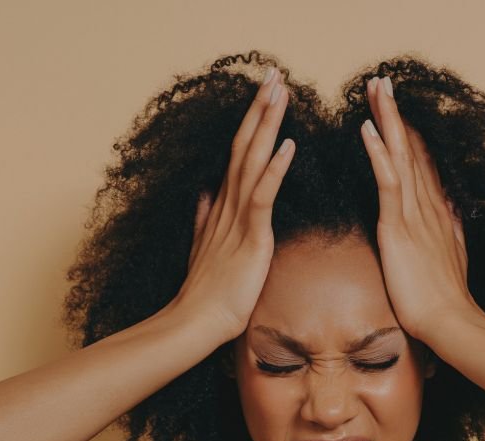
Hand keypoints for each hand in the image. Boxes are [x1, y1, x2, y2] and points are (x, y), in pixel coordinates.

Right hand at [173, 67, 294, 340]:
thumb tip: (204, 193)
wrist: (197, 322)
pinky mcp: (251, 236)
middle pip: (245, 144)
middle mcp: (228, 203)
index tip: (264, 92)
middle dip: (261, 107)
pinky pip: (263, 196)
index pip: (239, 152)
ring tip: (280, 92)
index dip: (252, 120)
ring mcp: (237, 217)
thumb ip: (206, 217)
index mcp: (224, 205)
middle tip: (274, 73)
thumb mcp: (205, 246)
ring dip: (267, 124)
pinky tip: (287, 145)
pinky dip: (274, 169)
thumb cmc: (207, 292)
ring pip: (253, 159)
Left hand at [360, 75, 479, 342]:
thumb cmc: (445, 301)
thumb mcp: (451, 257)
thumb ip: (450, 229)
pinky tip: (367, 130)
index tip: (398, 108)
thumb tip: (455, 210)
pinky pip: (387, 183)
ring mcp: (415, 214)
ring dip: (386, 119)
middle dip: (395, 114)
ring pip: (399, 156)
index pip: (420, 162)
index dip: (409, 133)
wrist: (451, 322)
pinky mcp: (399, 228)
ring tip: (374, 89)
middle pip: (410, 149)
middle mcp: (428, 205)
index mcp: (435, 212)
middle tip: (381, 82)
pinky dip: (378, 154)